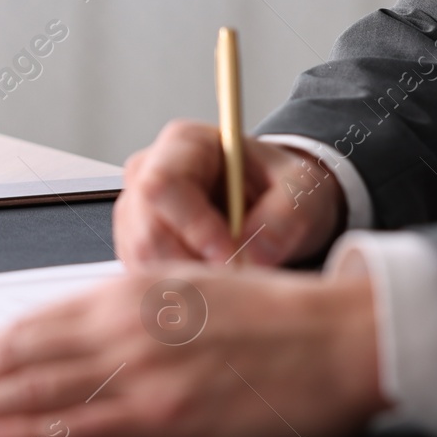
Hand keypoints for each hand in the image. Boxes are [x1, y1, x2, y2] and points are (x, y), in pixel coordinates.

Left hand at [0, 261, 385, 436]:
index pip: (21, 330)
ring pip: (31, 391)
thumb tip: (55, 344)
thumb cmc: (263, 320)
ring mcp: (142, 370)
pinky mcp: (169, 414)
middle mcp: (119, 326)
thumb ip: (116, 318)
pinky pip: (83, 427)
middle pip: (10, 360)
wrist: (340, 335)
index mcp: (119, 294)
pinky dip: (26, 434)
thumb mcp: (178, 297)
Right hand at [115, 120, 346, 268]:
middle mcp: (147, 173)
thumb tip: (256, 254)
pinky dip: (178, 293)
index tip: (231, 258)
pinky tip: (211, 286)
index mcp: (184, 143)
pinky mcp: (135, 246)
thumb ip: (286, 215)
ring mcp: (135, 212)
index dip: (193, 227)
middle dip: (191, 265)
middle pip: (145, 231)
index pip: (164, 185)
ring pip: (142, 261)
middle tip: (236, 280)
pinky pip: (144, 280)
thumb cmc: (282, 188)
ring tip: (230, 282)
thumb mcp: (302, 189)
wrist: (275, 207)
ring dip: (186, 283)